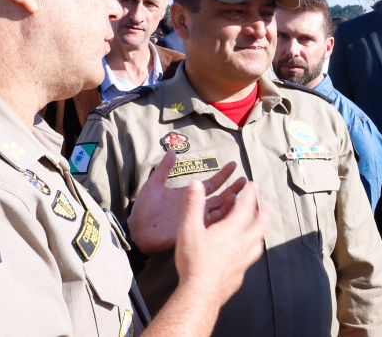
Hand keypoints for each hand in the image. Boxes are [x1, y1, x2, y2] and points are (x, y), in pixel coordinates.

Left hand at [126, 151, 245, 254]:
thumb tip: (171, 151)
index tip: (233, 165)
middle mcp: (196, 207)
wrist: (136, 230)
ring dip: (228, 204)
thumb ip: (164, 168)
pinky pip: (208, 226)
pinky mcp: (191, 230)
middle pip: (221, 198)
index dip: (223, 175)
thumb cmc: (144, 210)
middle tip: (245, 181)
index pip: (212, 184)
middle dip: (233, 189)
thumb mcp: (154, 185)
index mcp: (190, 196)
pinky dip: (216, 220)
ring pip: (218, 212)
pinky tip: (222, 212)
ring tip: (235, 195)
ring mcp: (195, 219)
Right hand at [174, 179, 271, 306]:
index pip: (245, 207)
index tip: (254, 186)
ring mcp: (243, 261)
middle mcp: (242, 244)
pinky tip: (247, 256)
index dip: (251, 194)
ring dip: (261, 233)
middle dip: (265, 213)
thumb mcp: (189, 228)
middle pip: (260, 225)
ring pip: (258, 244)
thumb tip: (196, 185)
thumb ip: (193, 205)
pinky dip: (252, 252)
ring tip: (261, 229)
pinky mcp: (240, 275)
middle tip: (268, 206)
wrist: (199, 293)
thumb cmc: (194, 261)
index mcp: (231, 231)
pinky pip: (251, 260)